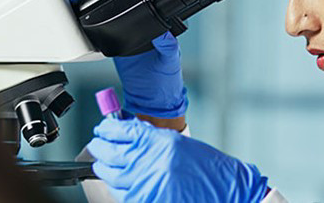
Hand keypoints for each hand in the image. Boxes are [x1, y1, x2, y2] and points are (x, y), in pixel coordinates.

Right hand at [83, 0, 187, 118]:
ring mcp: (127, 30)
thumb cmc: (166, 78)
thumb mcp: (170, 59)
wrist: (150, 98)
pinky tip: (85, 3)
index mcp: (160, 21)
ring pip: (114, 4)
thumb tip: (164, 33)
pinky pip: (101, 22)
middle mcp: (143, 22)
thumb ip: (168, 46)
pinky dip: (92, 11)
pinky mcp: (113, 41)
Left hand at [87, 118, 268, 202]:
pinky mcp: (145, 201)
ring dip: (105, 167)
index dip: (107, 129)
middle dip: (100, 147)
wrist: (225, 191)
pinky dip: (117, 185)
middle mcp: (149, 162)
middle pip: (110, 153)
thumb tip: (125, 134)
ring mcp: (145, 184)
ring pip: (111, 175)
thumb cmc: (206, 166)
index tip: (103, 128)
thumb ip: (150, 138)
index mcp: (159, 142)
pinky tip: (117, 179)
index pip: (121, 131)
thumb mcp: (177, 143)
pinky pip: (122, 193)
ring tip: (103, 162)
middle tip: (98, 144)